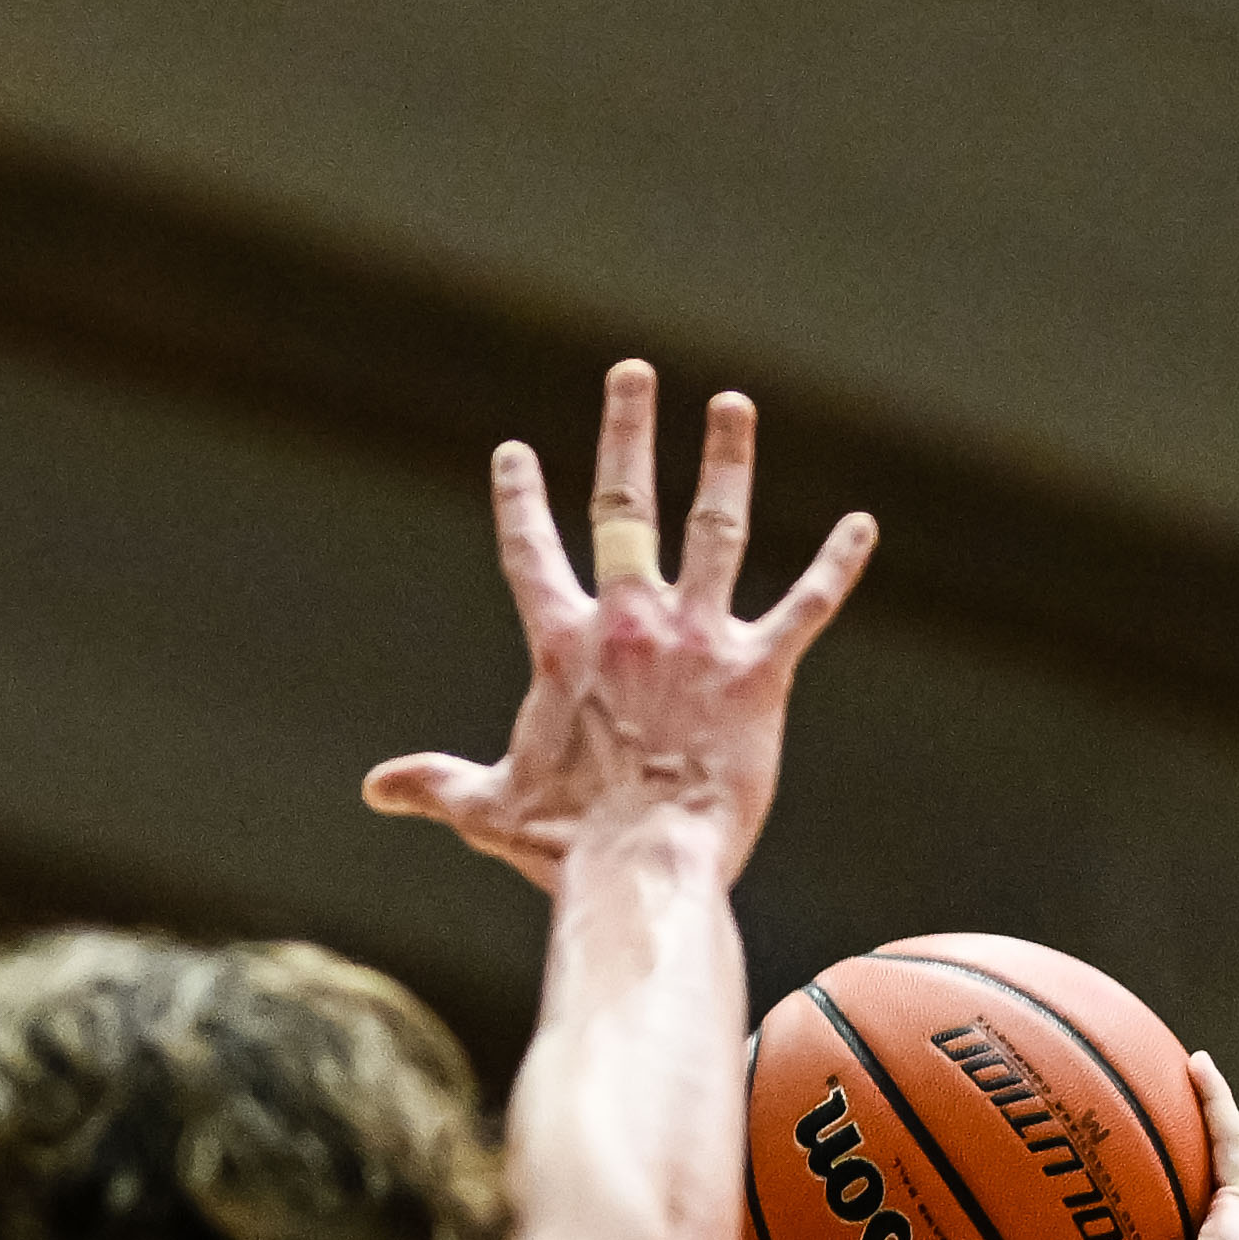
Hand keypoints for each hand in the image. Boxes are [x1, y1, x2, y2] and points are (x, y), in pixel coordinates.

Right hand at [361, 362, 871, 890]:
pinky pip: (806, 607)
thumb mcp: (488, 808)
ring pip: (714, 528)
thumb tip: (375, 789)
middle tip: (632, 373)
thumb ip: (435, 784)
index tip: (515, 452)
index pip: (531, 555)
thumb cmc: (566, 843)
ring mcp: (696, 640)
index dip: (519, 501)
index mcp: (563, 646)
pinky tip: (863, 526)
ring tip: (732, 404)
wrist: (643, 865)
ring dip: (726, 461)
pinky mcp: (757, 673)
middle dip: (626, 434)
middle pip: (624, 508)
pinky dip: (838, 565)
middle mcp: (629, 623)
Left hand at [1073, 1048, 1238, 1239]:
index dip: (1145, 1234)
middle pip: (1192, 1198)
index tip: (1113, 1216)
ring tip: (1166, 1075)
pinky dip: (1216, 1100)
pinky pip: (1231, 1136)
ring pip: (1217, 1159)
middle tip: (1130, 1135)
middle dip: (1168, 1167)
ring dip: (1195, 1119)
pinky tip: (1194, 1064)